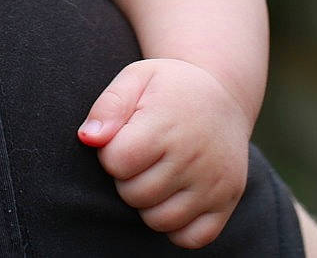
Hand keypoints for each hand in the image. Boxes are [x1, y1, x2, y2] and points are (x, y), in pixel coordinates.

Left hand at [77, 57, 251, 248]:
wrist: (223, 96)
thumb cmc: (169, 88)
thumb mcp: (136, 78)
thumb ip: (108, 106)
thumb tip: (88, 138)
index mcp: (166, 126)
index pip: (116, 162)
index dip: (110, 154)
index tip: (124, 139)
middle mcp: (194, 158)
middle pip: (134, 194)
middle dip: (126, 179)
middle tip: (140, 158)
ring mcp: (214, 184)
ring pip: (159, 220)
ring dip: (147, 204)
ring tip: (154, 176)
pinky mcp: (227, 202)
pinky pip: (192, 238)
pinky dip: (176, 227)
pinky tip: (172, 199)